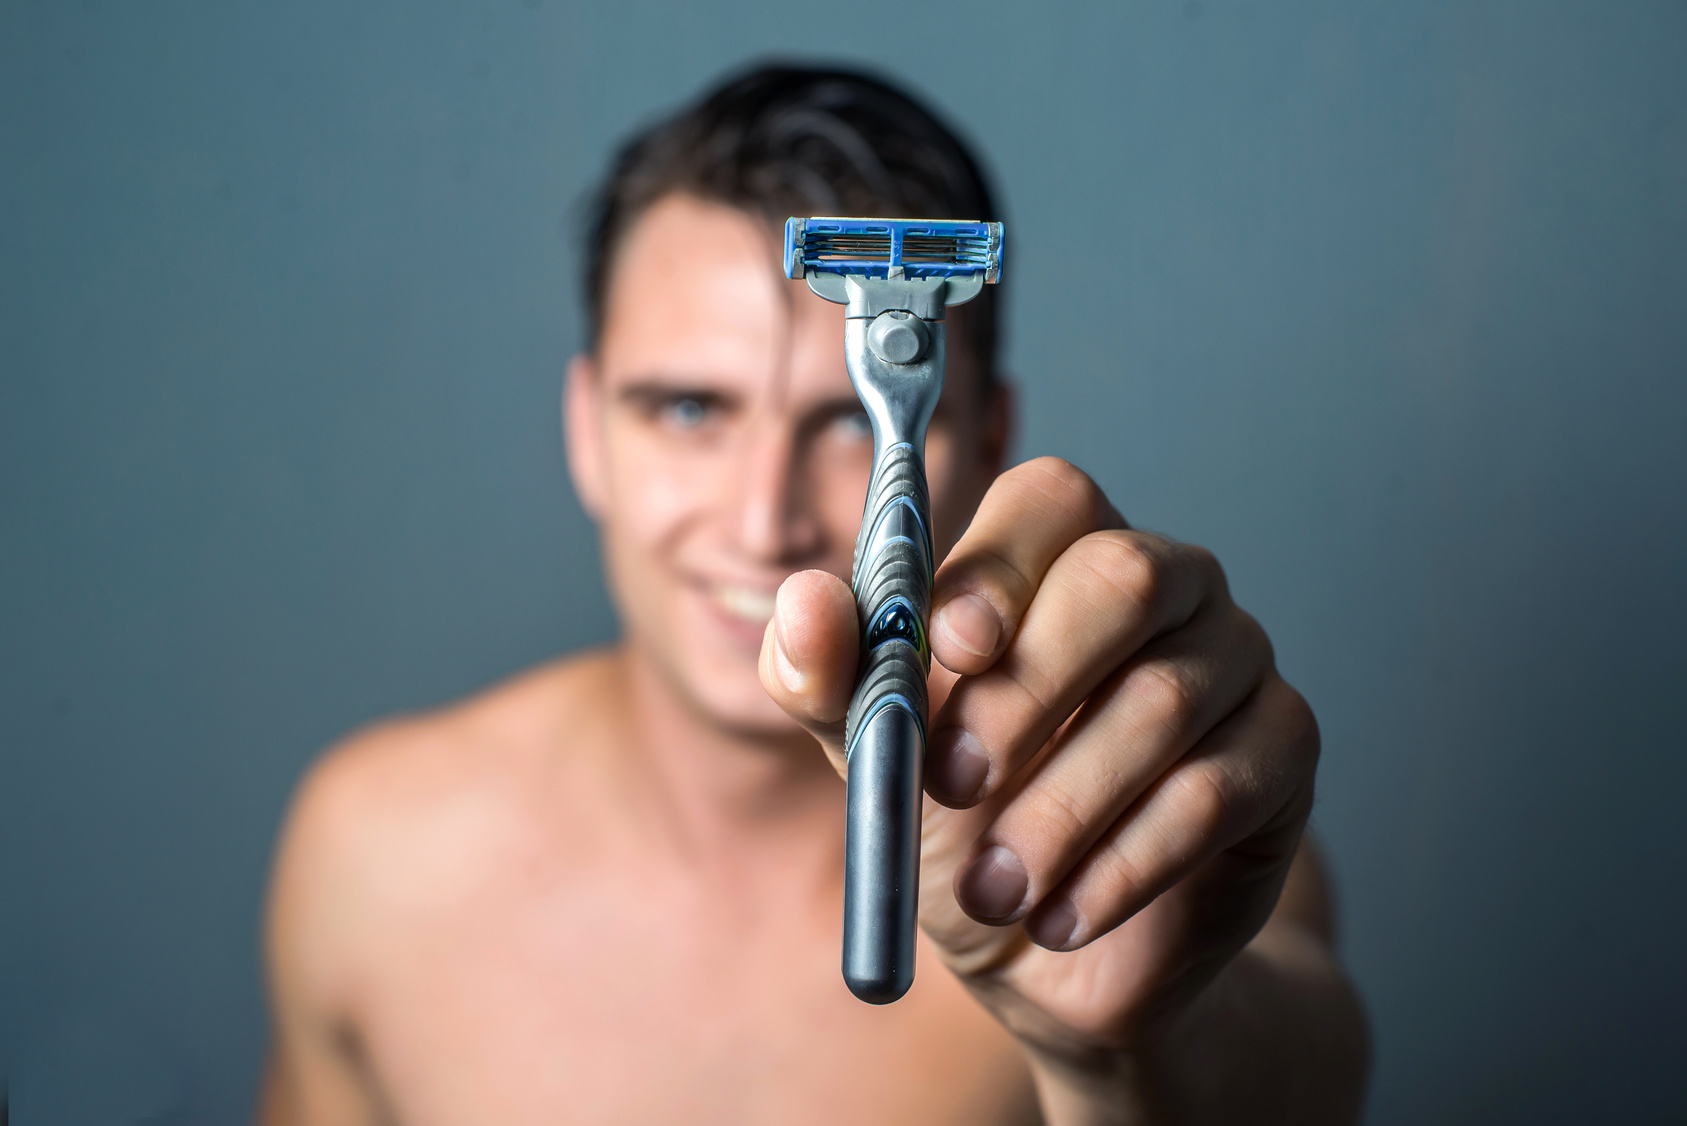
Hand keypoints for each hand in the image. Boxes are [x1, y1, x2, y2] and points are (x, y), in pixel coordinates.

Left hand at [760, 458, 1320, 1097]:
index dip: (999, 568)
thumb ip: (834, 678)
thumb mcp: (877, 757)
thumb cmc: (963, 824)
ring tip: (995, 891)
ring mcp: (1237, 658)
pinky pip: (1217, 790)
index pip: (1051, 498)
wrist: (1052, 946)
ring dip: (1059, 812)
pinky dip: (1122, 865)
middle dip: (1026, 695)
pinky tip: (1061, 915)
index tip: (947, 655)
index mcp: (1057, 556)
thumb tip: (807, 603)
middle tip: (953, 788)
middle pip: (1125, 578)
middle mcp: (1163, 582)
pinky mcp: (1285, 750)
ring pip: (1164, 700)